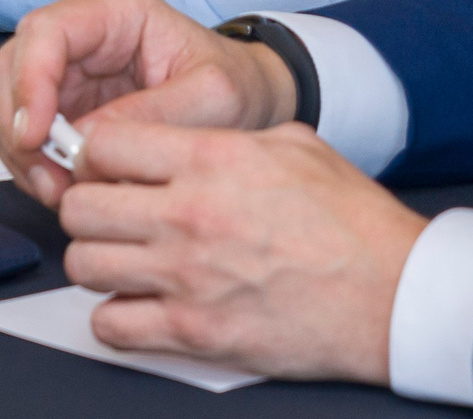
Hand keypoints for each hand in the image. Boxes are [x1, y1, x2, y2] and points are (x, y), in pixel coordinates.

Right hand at [0, 0, 300, 208]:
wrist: (246, 102)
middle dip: (19, 128)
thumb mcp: (213, 98)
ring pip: (7, 105)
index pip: (46, 31)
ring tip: (62, 193)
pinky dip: (31, 166)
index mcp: (117, 10)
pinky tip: (63, 189)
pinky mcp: (63, 107)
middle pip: (11, 68)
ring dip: (22, 155)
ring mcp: (67, 71)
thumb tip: (86, 144)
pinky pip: (22, 135)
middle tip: (51, 181)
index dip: (29, 82)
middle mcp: (82, 33)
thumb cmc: (235, 86)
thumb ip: (154, 115)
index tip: (36, 137)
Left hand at [59, 119, 423, 383]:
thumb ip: (226, 138)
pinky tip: (140, 305)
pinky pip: (110, 326)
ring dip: (98, 261)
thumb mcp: (293, 145)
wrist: (391, 293)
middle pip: (81, 206)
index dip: (98, 153)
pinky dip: (116, 317)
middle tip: (110, 213)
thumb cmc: (352, 221)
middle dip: (88, 206)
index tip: (107, 165)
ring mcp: (186, 278)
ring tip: (124, 259)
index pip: (106, 144)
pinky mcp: (193, 334)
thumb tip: (182, 141)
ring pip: (84, 265)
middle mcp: (188, 215)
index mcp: (212, 159)